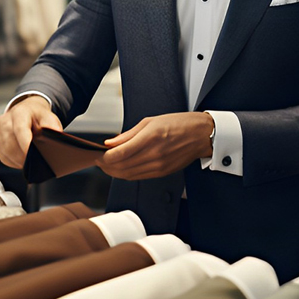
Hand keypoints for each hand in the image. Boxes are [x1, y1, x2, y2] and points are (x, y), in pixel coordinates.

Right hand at [0, 95, 63, 168]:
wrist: (26, 110)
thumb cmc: (37, 116)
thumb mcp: (49, 117)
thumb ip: (52, 127)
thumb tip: (55, 138)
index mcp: (20, 113)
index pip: (20, 130)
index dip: (25, 145)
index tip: (30, 156)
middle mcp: (5, 120)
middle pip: (10, 143)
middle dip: (22, 157)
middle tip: (33, 163)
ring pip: (4, 151)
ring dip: (16, 160)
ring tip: (28, 162)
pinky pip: (1, 154)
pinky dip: (11, 160)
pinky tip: (20, 159)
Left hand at [96, 112, 213, 180]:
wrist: (201, 135)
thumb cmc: (179, 124)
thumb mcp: (151, 121)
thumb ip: (128, 134)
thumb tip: (110, 143)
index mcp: (150, 137)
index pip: (120, 154)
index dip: (105, 157)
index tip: (98, 155)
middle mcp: (154, 154)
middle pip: (122, 167)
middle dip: (106, 166)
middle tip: (99, 160)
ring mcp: (158, 166)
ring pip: (128, 175)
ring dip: (115, 172)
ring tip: (107, 165)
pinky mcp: (162, 173)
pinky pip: (139, 177)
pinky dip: (127, 174)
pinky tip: (122, 168)